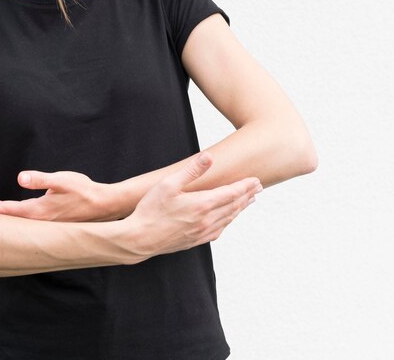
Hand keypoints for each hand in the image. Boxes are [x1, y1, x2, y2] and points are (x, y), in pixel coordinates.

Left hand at [0, 170, 116, 221]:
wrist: (104, 206)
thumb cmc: (84, 191)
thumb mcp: (62, 180)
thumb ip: (41, 179)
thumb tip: (20, 178)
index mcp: (36, 212)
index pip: (3, 209)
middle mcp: (36, 222)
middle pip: (3, 217)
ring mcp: (42, 225)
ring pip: (12, 221)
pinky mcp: (47, 223)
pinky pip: (22, 221)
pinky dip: (9, 214)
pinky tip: (7, 209)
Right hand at [122, 152, 261, 260]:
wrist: (140, 239)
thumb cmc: (151, 210)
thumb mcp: (168, 184)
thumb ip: (191, 170)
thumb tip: (208, 156)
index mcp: (202, 204)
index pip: (231, 193)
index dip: (245, 186)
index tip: (256, 180)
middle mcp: (207, 220)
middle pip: (234, 206)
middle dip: (247, 195)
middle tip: (258, 188)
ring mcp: (202, 232)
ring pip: (228, 218)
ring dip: (240, 208)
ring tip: (248, 201)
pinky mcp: (196, 240)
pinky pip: (219, 230)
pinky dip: (228, 221)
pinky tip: (228, 219)